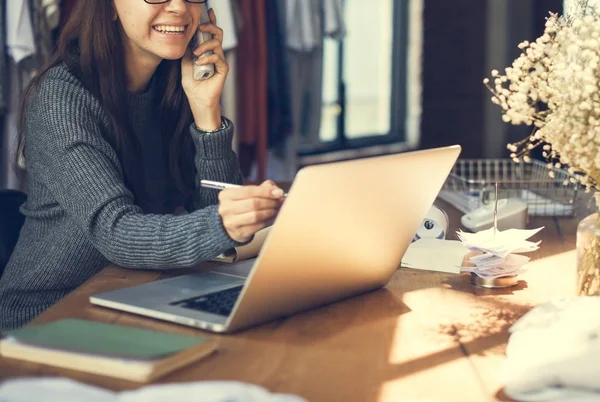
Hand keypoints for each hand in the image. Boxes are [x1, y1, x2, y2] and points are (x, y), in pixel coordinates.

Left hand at [181, 8, 227, 129]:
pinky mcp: (223, 69)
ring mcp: (220, 61)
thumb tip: (187, 38)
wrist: (198, 100)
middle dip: (210, 26)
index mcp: (207, 51)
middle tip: (200, 26)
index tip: (209, 11)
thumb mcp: (185, 64)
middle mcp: (215, 54)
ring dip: (205, 45)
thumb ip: (187, 51)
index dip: (211, 21)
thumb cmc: (192, 84)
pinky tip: (200, 63)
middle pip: (217, 34)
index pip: (210, 33)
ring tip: (196, 53)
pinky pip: (217, 57)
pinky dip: (207, 58)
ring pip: (216, 43)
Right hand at [218, 180, 284, 242]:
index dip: (266, 191)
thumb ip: (263, 188)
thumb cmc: (241, 206)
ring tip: (277, 209)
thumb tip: (277, 191)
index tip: (279, 193)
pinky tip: (273, 217)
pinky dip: (269, 221)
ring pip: (256, 216)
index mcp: (226, 195)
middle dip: (270, 202)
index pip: (249, 191)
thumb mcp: (248, 193)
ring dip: (271, 212)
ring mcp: (231, 222)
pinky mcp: (239, 233)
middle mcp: (226, 208)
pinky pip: (259, 226)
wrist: (231, 225)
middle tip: (280, 202)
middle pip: (253, 203)